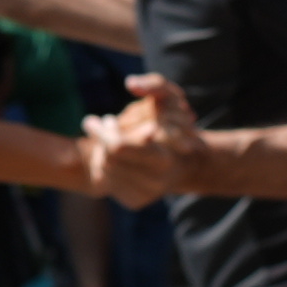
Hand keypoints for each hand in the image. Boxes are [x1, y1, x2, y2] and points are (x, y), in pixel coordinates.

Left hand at [83, 77, 209, 205]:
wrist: (185, 161)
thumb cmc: (174, 124)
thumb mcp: (170, 97)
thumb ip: (154, 84)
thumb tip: (131, 84)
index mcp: (164, 157)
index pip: (117, 146)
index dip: (104, 131)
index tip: (101, 119)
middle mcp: (156, 181)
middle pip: (107, 157)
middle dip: (102, 137)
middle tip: (104, 123)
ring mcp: (145, 194)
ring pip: (104, 169)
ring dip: (102, 151)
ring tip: (113, 139)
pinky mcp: (135, 202)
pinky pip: (106, 181)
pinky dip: (105, 166)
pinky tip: (116, 158)